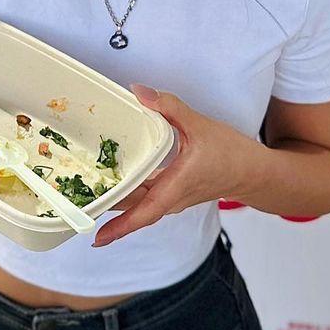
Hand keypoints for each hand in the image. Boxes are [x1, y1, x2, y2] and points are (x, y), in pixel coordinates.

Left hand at [93, 85, 262, 246]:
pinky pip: (146, 197)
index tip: (97, 237)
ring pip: (139, 204)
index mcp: (177, 185)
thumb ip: (169, 107)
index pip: (145, 212)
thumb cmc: (232, 153)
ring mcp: (172, 198)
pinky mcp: (174, 193)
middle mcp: (172, 198)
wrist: (254, 172)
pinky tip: (114, 182)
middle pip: (134, 209)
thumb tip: (139, 92)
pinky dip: (129, 193)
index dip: (121, 226)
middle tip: (75, 210)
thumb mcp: (200, 125)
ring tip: (86, 196)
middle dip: (106, 211)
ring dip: (115, 203)